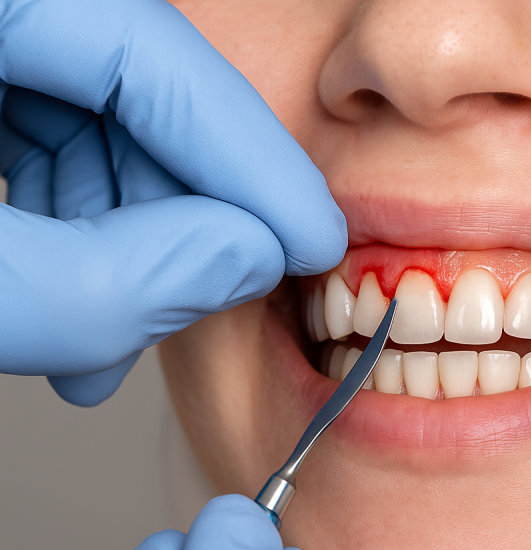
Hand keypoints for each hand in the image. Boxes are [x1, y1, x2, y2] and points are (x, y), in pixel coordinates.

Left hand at [0, 0, 346, 405]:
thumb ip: (96, 280)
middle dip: (182, 213)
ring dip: (124, 233)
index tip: (315, 242)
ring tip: (111, 341)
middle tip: (207, 304)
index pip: (152, 51)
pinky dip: (69, 218)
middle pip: (131, 83)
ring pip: (91, 112)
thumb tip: (239, 260)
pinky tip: (74, 302)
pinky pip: (38, 125)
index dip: (252, 157)